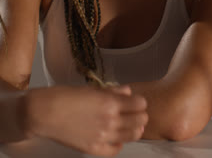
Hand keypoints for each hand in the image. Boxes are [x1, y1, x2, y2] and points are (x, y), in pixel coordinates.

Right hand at [27, 83, 147, 155]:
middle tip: (136, 113)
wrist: (45, 113)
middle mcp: (110, 121)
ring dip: (134, 129)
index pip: (139, 104)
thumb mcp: (91, 89)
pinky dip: (119, 144)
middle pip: (139, 121)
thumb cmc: (66, 95)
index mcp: (110, 103)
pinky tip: (117, 138)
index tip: (137, 101)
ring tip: (131, 125)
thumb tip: (129, 92)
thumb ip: (112, 91)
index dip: (140, 102)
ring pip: (131, 136)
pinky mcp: (94, 149)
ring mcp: (103, 137)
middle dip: (140, 115)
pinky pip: (115, 149)